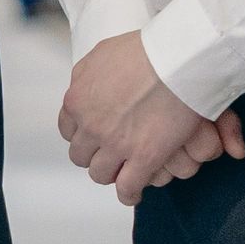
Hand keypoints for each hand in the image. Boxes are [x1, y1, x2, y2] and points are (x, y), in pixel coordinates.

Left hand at [56, 33, 243, 204]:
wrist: (176, 58)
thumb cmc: (144, 49)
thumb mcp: (99, 55)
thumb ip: (86, 76)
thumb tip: (82, 88)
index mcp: (77, 100)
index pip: (68, 130)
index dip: (82, 135)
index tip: (93, 137)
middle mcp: (90, 125)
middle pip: (81, 155)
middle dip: (95, 156)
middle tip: (110, 154)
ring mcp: (116, 144)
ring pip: (101, 174)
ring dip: (110, 174)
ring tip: (123, 172)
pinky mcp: (144, 158)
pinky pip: (128, 188)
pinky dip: (129, 193)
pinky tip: (134, 192)